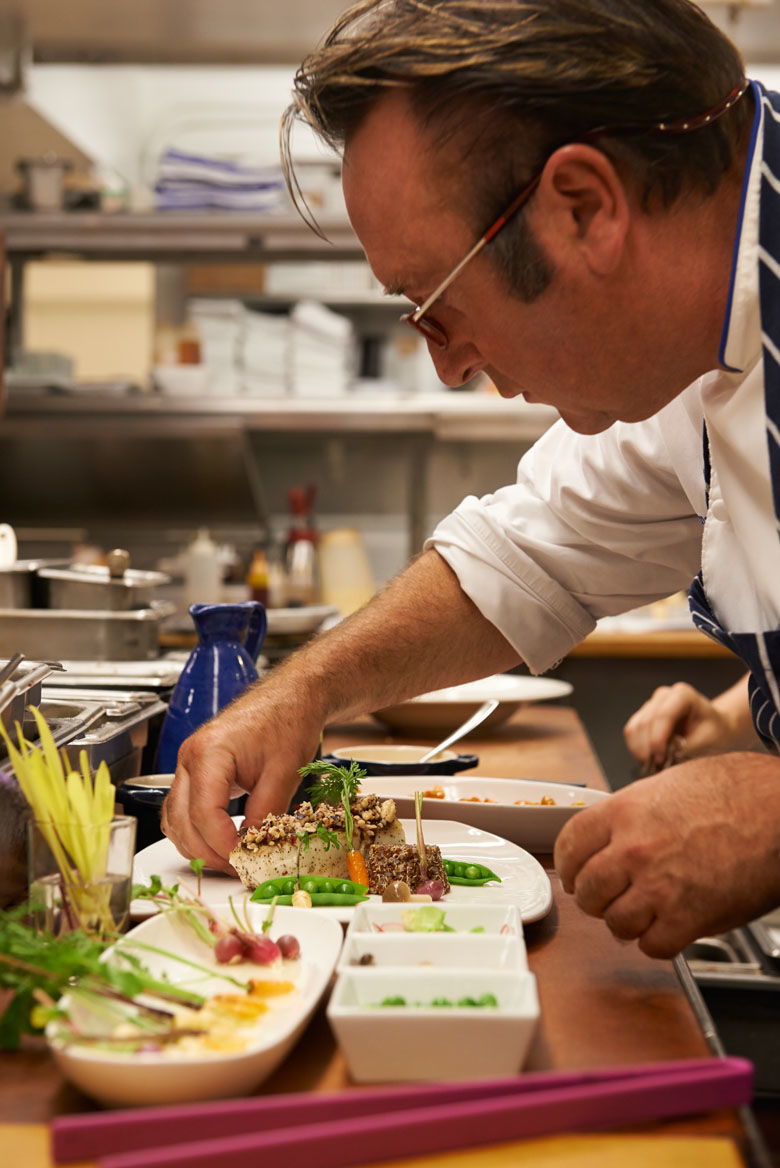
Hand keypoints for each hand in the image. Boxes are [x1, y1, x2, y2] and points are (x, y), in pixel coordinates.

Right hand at [160, 684, 322, 873]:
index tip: (243, 861)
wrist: (290, 697)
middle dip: (209, 852)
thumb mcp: (284, 771)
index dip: (222, 845)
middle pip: (182, 822)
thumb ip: (265, 812)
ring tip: (232, 858)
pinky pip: (181, 810)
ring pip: (175, 820)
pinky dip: (195, 831)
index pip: (204, 814)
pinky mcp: (195, 771)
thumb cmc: (288, 720)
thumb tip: (253, 847)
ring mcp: (188, 764)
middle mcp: (189, 758)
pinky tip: (220, 841)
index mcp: (209, 753)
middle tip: (240, 868)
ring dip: (198, 845)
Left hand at [554, 752, 779, 957]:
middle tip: (613, 897)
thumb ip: (632, 813)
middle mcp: (633, 849)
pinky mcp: (689, 918)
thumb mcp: (667, 786)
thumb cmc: (736, 790)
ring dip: (628, 922)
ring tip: (647, 911)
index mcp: (624, 811)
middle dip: (598, 898)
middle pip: (588, 891)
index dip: (570, 866)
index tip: (576, 874)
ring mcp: (659, 886)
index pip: (569, 847)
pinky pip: (653, 946)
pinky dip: (659, 941)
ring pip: (616, 923)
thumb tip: (612, 836)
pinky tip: (671, 926)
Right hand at [623, 677, 751, 771]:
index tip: (661, 758)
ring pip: (634, 727)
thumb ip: (686, 748)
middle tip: (658, 767)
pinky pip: (631, 733)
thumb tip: (667, 759)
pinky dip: (636, 749)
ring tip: (654, 765)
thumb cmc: (714, 732)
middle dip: (648, 748)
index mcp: (683, 695)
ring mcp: (651, 705)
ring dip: (640, 750)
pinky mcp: (643, 717)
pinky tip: (649, 760)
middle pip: (645, 722)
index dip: (658, 738)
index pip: (663, 714)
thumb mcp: (708, 741)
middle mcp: (663, 696)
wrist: (714, 729)